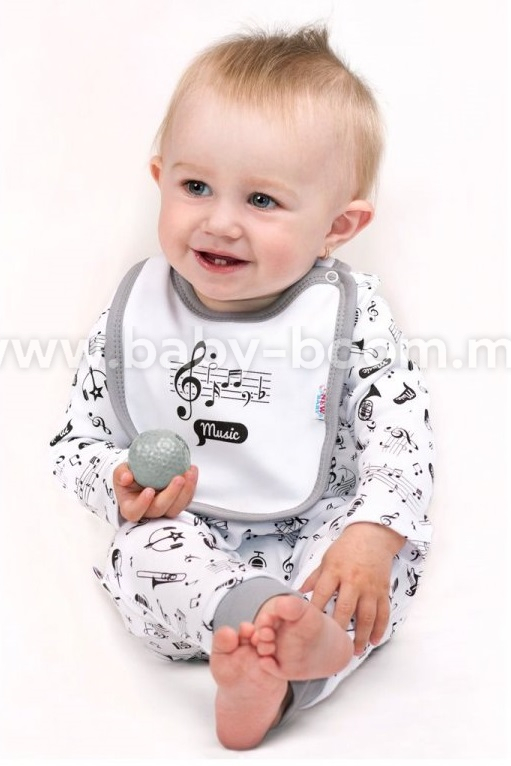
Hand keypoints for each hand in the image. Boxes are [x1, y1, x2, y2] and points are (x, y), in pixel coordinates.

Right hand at [113, 462, 197, 521]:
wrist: (141, 474)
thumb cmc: (129, 476)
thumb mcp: (120, 472)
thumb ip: (121, 474)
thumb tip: (126, 477)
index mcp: (131, 507)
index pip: (134, 512)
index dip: (142, 504)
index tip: (149, 490)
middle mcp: (149, 511)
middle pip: (160, 509)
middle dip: (171, 494)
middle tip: (178, 478)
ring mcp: (164, 509)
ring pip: (176, 507)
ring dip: (186, 491)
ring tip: (189, 473)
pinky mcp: (176, 503)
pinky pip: (186, 499)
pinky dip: (191, 486)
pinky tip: (192, 471)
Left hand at [300, 522, 403, 655]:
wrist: (373, 536)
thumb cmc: (347, 547)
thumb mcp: (327, 559)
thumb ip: (314, 578)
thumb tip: (297, 594)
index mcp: (335, 571)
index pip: (322, 594)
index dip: (315, 611)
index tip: (309, 628)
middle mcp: (353, 580)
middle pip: (345, 609)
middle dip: (339, 629)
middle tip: (333, 646)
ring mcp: (370, 587)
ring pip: (367, 616)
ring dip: (362, 636)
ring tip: (354, 651)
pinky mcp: (383, 590)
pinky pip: (383, 613)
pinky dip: (380, 629)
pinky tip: (374, 641)